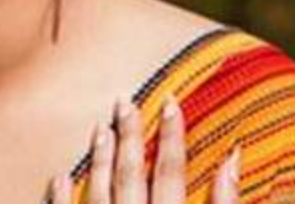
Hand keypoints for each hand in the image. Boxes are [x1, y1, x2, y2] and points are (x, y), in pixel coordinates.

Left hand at [50, 96, 240, 203]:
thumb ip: (227, 202)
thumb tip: (234, 156)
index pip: (171, 171)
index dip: (172, 136)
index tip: (171, 102)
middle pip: (131, 173)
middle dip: (129, 134)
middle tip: (124, 101)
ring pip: (99, 191)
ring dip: (99, 158)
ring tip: (101, 128)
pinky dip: (62, 198)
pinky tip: (60, 176)